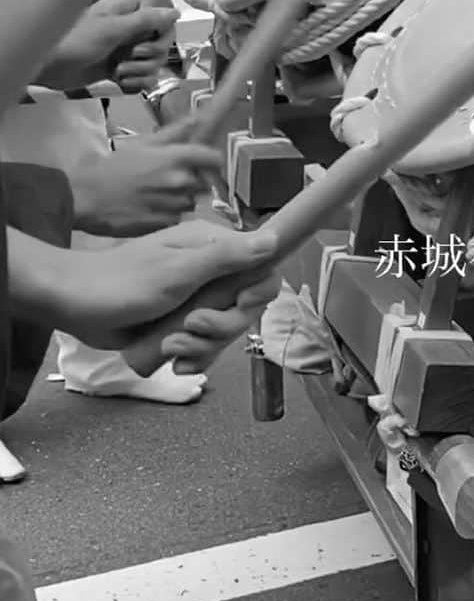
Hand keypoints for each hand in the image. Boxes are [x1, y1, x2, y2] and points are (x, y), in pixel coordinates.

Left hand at [37, 0, 177, 90]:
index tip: (154, 37)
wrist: (47, 67)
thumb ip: (144, 21)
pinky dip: (135, 83)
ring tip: (118, 71)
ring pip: (155, 63)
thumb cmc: (74, 40)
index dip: (164, 28)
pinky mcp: (121, 69)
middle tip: (130, 57)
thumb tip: (176, 12)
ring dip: (141, 71)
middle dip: (151, 55)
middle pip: (164, 42)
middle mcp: (131, 27)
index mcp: (129, 8)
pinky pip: (144, 78)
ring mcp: (126, 49)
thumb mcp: (110, 28)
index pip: (164, 14)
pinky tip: (119, 82)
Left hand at [57, 217, 278, 348]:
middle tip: (192, 326)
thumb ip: (227, 257)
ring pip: (224, 333)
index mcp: (212, 248)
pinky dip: (190, 357)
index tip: (239, 304)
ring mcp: (194, 301)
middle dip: (221, 327)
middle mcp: (209, 272)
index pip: (261, 270)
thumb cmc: (123, 281)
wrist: (72, 302)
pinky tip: (170, 360)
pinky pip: (202, 348)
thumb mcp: (179, 269)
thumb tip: (274, 239)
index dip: (257, 294)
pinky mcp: (178, 326)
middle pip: (245, 309)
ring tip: (170, 346)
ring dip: (201, 347)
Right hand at [73, 132, 222, 235]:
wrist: (86, 198)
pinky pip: (178, 217)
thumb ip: (175, 133)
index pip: (214, 158)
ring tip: (154, 194)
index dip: (210, 160)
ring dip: (179, 198)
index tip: (202, 162)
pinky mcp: (167, 225)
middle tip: (168, 179)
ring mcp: (175, 205)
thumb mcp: (142, 144)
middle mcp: (181, 182)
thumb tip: (199, 118)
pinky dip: (168, 213)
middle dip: (192, 180)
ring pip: (191, 201)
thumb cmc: (113, 167)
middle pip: (205, 182)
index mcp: (176, 158)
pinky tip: (148, 208)